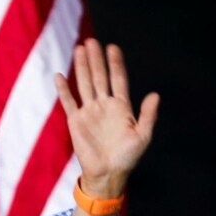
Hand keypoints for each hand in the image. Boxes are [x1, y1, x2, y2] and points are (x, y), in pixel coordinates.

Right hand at [55, 38, 159, 197]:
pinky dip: (63, 90)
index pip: (118, 80)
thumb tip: (155, 94)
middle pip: (100, 77)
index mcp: (122, 107)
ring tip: (79, 49)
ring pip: (85, 84)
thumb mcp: (143, 135)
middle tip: (92, 41)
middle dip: (96, 60)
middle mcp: (105, 105)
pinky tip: (60, 75)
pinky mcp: (76, 121)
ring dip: (82, 67)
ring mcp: (90, 112)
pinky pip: (69, 102)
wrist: (108, 174)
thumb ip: (148, 115)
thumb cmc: (128, 157)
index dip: (115, 64)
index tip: (113, 47)